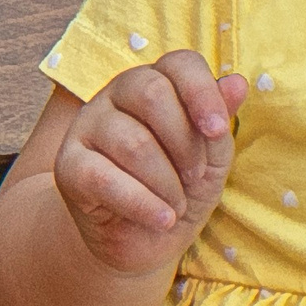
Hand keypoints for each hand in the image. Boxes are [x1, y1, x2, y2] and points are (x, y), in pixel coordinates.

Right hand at [52, 53, 248, 274]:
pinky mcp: (68, 166)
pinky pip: (105, 178)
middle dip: (185, 143)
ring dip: (167, 183)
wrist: (144, 243)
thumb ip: (219, 122)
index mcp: (156, 83)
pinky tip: (162, 219)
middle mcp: (116, 95)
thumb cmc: (180, 189)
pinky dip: (143, 204)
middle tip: (195, 176)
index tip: (217, 132)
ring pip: (133, 142)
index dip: (202, 93)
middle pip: (152, 94)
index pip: (180, 63)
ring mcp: (87, 127)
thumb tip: (238, 83)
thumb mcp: (211, 159)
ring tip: (176, 205)